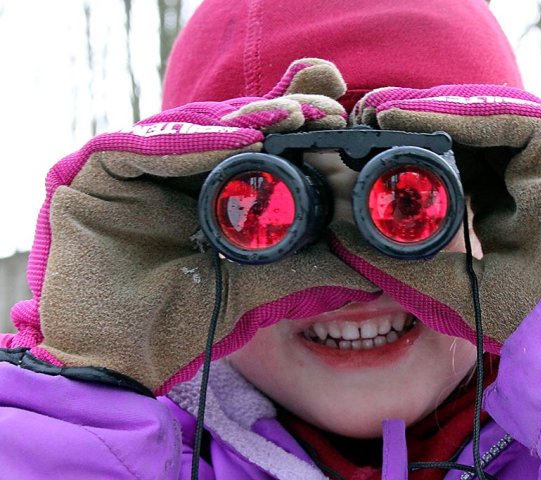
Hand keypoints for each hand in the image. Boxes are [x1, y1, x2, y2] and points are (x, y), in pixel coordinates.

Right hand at [16, 59, 378, 394]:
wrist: (122, 363)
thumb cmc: (184, 323)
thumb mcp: (260, 286)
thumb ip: (309, 270)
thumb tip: (372, 269)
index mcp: (201, 186)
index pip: (249, 141)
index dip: (291, 123)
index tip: (337, 116)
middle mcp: (165, 169)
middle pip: (220, 126)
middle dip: (274, 113)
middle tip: (320, 107)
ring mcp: (127, 168)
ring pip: (186, 128)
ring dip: (239, 122)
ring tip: (287, 121)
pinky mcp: (89, 174)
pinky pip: (137, 148)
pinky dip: (187, 144)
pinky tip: (236, 143)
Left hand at [347, 85, 540, 343]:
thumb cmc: (524, 312)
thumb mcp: (445, 284)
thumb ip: (398, 262)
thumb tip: (340, 237)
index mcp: (493, 202)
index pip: (444, 161)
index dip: (401, 150)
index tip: (357, 147)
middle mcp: (515, 176)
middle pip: (458, 133)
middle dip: (409, 121)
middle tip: (360, 118)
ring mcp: (540, 161)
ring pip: (479, 119)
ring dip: (426, 111)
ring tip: (378, 112)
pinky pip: (508, 119)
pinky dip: (462, 115)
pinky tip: (417, 118)